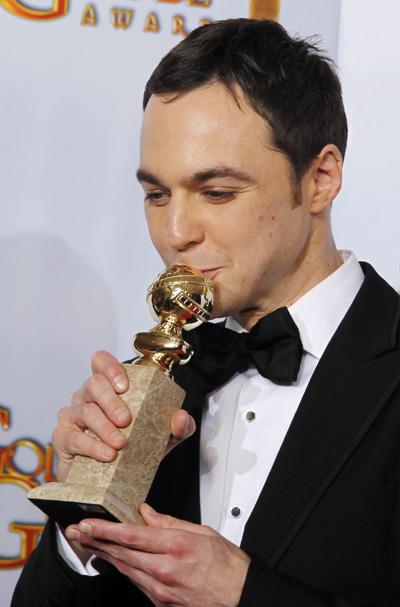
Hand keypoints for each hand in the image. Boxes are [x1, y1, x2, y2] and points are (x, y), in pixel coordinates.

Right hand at [52, 350, 195, 482]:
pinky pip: (73, 437)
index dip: (110, 367)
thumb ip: (177, 427)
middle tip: (126, 420)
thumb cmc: (134, 449)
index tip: (124, 386)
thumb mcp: (162, 438)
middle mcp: (87, 396)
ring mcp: (72, 415)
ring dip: (104, 427)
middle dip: (112, 401)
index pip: (101, 362)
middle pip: (94, 384)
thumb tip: (181, 417)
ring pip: (84, 410)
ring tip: (120, 443)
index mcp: (108, 387)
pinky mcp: (63, 437)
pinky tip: (107, 454)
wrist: (111, 481)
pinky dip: (92, 446)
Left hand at [65, 504, 250, 606]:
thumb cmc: (228, 567)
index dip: (105, 529)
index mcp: (176, 547)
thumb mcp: (203, 533)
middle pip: (121, 552)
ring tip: (86, 541)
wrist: (241, 599)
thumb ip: (170, 522)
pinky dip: (122, 567)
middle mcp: (164, 570)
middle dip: (95, 540)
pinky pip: (136, 582)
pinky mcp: (161, 602)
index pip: (131, 535)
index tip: (88, 522)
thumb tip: (148, 512)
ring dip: (103, 553)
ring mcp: (160, 590)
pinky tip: (112, 559)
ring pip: (124, 568)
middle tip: (75, 531)